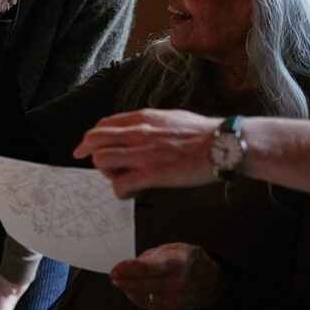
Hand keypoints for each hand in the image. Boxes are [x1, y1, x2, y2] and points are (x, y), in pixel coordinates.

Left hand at [73, 108, 221, 198]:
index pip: (104, 125)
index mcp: (143, 118)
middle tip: (94, 166)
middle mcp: (138, 132)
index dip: (90, 138)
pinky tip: (131, 192)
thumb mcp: (171, 117)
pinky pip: (120, 185)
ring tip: (121, 178)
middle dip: (90, 154)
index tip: (85, 147)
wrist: (224, 143)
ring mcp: (143, 153)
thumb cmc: (204, 133)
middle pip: (95, 141)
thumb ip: (151, 123)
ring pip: (102, 161)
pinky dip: (120, 191)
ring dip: (107, 173)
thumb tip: (140, 130)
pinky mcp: (152, 174)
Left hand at [110, 242, 225, 309]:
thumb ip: (151, 256)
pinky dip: (138, 297)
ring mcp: (176, 300)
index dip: (128, 270)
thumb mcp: (173, 249)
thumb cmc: (188, 261)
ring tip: (125, 281)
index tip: (114, 270)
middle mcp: (178, 283)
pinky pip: (148, 306)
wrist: (209, 281)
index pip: (148, 268)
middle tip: (115, 276)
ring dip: (130, 289)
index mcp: (178, 263)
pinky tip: (136, 290)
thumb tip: (129, 265)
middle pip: (143, 285)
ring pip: (143, 298)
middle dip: (125, 281)